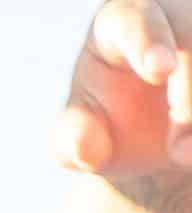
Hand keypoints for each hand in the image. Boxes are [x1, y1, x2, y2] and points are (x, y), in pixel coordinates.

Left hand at [56, 1, 191, 174]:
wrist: (148, 139)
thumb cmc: (105, 128)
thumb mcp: (77, 140)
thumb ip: (72, 140)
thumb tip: (86, 145)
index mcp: (120, 22)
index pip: (136, 19)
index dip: (149, 42)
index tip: (158, 70)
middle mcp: (173, 12)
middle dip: (189, 98)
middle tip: (177, 152)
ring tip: (185, 158)